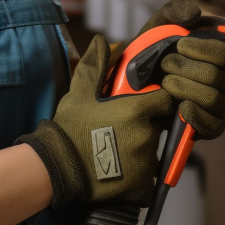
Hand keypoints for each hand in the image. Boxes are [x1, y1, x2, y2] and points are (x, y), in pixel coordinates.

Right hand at [17, 34, 174, 207]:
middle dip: (147, 124)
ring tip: (116, 149)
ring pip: (153, 150)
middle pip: (159, 125)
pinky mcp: (142, 184)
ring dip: (141, 147)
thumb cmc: (70, 127)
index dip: (158, 100)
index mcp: (137, 111)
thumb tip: (101, 40)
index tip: (145, 102)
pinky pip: (148, 175)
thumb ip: (96, 65)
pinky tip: (118, 167)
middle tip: (122, 127)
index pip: (166, 100)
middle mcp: (147, 135)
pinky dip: (137, 172)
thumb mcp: (80, 92)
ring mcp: (146, 162)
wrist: (59, 169)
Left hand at [135, 0, 224, 138]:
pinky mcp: (213, 126)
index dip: (202, 49)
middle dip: (185, 68)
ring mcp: (222, 105)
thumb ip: (175, 10)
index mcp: (222, 55)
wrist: (138, 84)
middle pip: (216, 76)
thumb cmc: (156, 51)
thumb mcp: (161, 25)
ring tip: (165, 83)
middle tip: (165, 64)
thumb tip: (195, 13)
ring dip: (183, 88)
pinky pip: (213, 125)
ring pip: (212, 97)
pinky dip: (194, 114)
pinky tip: (178, 106)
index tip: (180, 44)